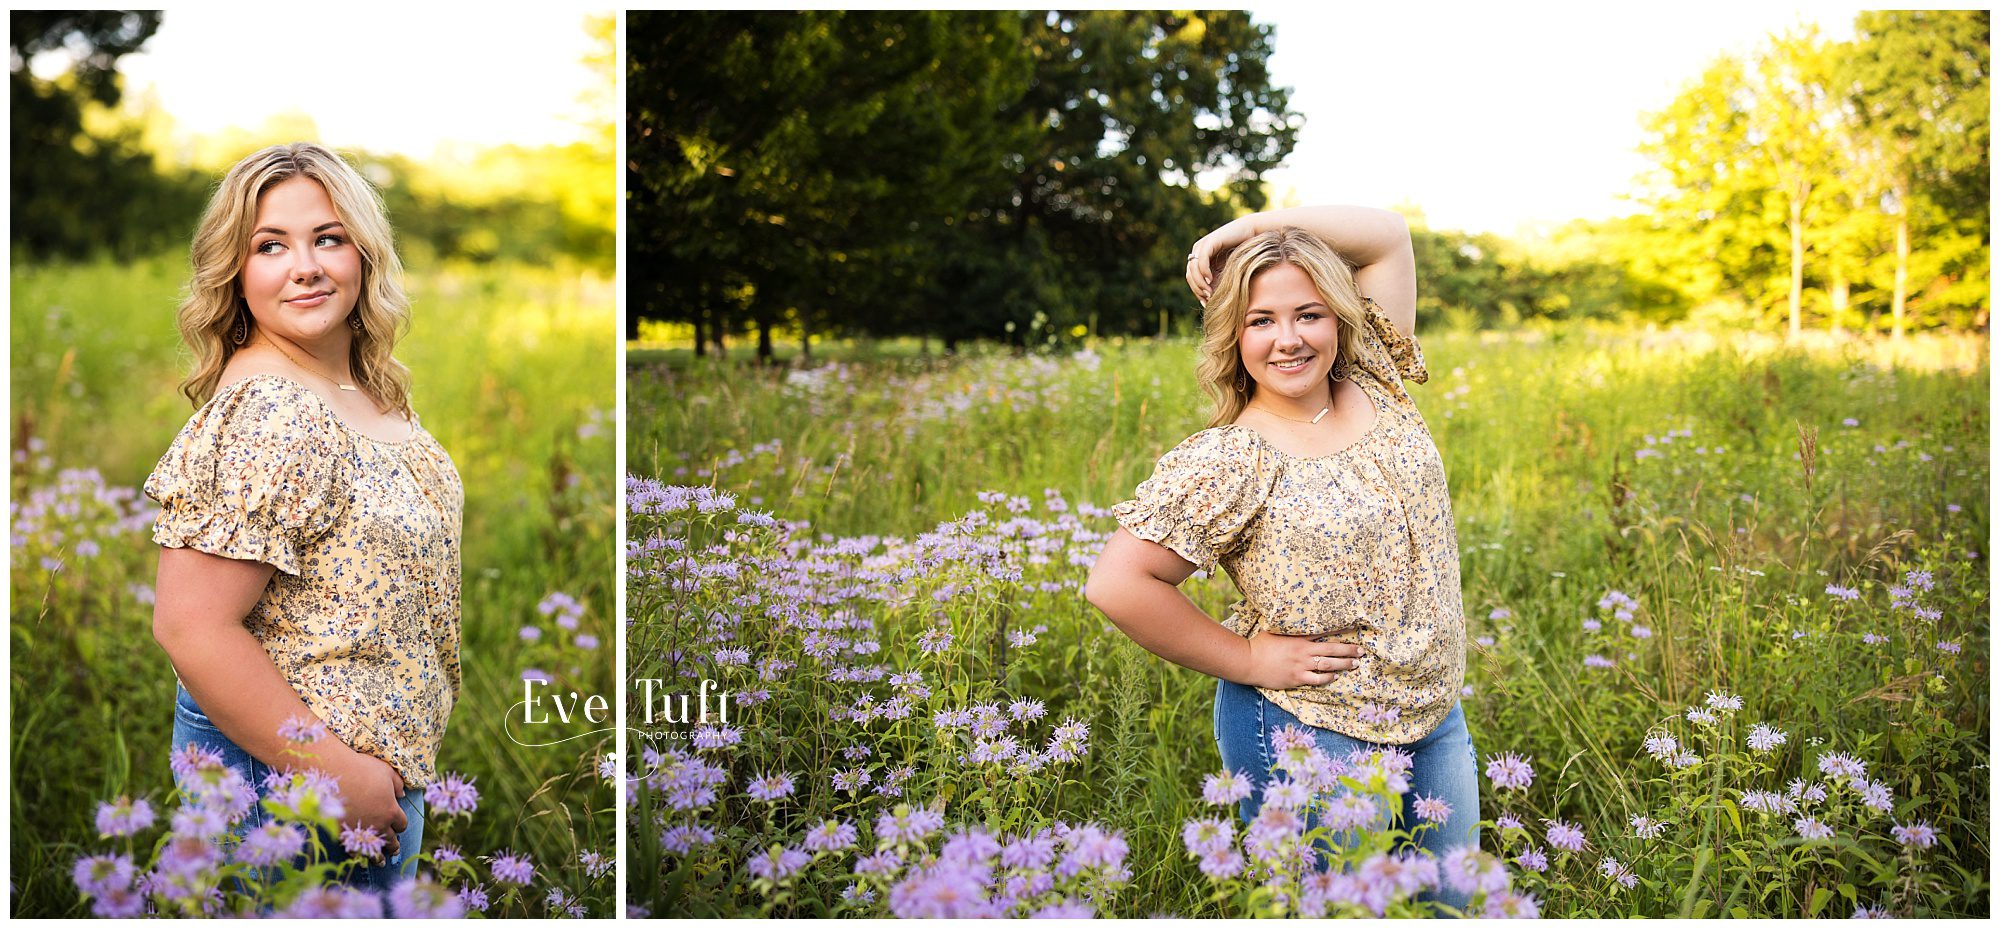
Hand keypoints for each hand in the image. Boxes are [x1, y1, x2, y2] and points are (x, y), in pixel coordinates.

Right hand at [325, 750, 407, 858]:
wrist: (332, 774)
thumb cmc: (361, 769)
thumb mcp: (386, 771)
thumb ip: (397, 783)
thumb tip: (402, 793)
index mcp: (391, 811)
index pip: (401, 824)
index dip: (400, 824)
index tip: (398, 825)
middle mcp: (378, 824)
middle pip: (390, 840)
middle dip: (393, 845)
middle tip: (395, 849)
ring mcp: (360, 831)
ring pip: (373, 849)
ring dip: (378, 856)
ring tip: (380, 862)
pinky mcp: (343, 834)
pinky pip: (353, 849)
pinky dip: (357, 855)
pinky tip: (358, 858)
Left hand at [1185, 216, 1255, 301]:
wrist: (1254, 234)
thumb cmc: (1244, 254)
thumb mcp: (1228, 272)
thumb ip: (1218, 283)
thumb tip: (1208, 302)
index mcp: (1200, 259)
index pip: (1191, 278)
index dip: (1197, 292)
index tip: (1206, 304)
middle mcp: (1198, 252)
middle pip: (1190, 275)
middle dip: (1197, 289)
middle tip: (1208, 299)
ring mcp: (1202, 246)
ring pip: (1193, 269)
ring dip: (1199, 283)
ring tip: (1209, 293)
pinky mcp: (1210, 242)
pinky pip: (1201, 259)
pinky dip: (1203, 271)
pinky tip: (1210, 280)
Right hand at [1239, 631, 1365, 689]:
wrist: (1248, 662)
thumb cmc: (1260, 644)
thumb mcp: (1275, 630)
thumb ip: (1289, 628)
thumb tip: (1296, 619)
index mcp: (1299, 638)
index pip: (1324, 632)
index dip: (1340, 631)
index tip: (1354, 629)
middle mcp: (1303, 652)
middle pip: (1332, 650)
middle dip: (1349, 650)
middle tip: (1361, 651)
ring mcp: (1301, 666)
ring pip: (1328, 665)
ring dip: (1343, 665)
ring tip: (1354, 664)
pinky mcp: (1296, 679)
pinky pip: (1317, 680)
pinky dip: (1327, 678)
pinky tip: (1334, 677)